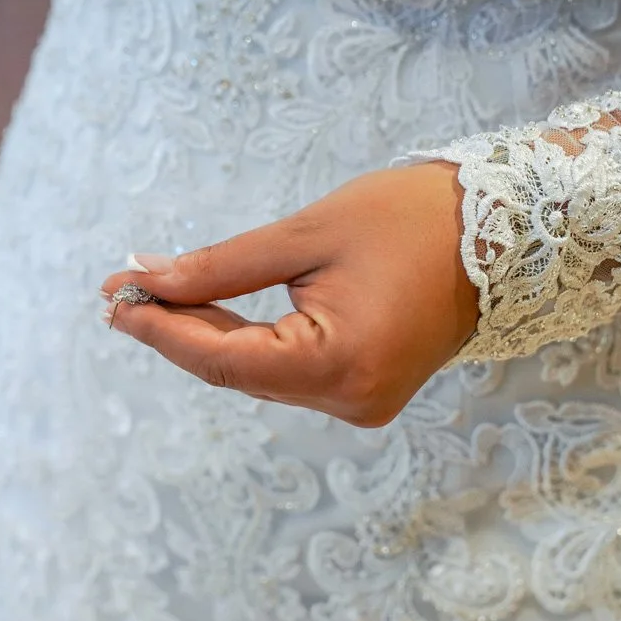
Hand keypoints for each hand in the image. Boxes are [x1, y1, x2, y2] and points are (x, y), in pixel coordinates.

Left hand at [99, 163, 479, 426]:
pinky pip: (291, 372)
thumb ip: (221, 266)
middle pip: (238, 371)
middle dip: (176, 330)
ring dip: (208, 337)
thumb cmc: (411, 217)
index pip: (223, 358)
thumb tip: (146, 278)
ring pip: (261, 375)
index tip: (112, 296)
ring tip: (152, 295)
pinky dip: (251, 343)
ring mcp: (362, 402)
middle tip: (120, 288)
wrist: (508, 229)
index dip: (160, 328)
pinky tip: (211, 313)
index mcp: (339, 363)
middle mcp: (351, 399)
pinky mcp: (368, 391)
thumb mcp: (307, 233)